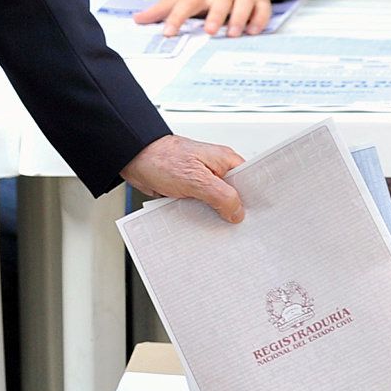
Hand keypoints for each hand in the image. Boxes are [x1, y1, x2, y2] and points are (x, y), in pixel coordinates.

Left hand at [122, 134, 245, 223]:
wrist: (133, 159)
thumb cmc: (161, 158)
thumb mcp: (196, 179)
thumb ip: (221, 195)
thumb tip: (238, 212)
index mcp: (225, 161)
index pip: (249, 181)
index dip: (254, 200)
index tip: (257, 218)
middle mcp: (216, 170)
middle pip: (234, 196)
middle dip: (234, 212)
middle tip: (237, 230)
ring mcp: (203, 181)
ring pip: (217, 205)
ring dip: (215, 217)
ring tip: (219, 232)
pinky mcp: (190, 191)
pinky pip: (202, 208)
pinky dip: (201, 217)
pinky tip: (201, 228)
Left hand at [133, 0, 271, 37]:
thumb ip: (163, 8)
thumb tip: (137, 19)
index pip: (187, 3)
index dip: (176, 17)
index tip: (168, 32)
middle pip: (220, 1)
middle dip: (215, 15)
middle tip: (209, 31)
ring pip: (243, 4)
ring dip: (239, 19)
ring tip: (233, 34)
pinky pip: (263, 9)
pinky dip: (259, 20)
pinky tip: (253, 31)